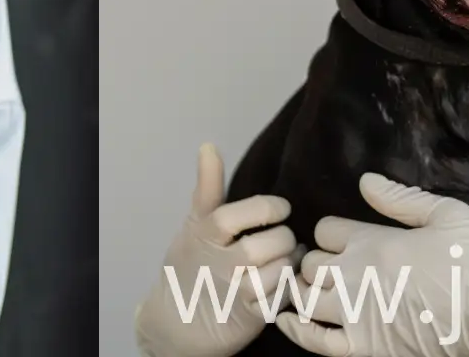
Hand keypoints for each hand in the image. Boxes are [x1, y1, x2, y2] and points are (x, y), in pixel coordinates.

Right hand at [134, 144, 298, 356]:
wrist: (175, 322)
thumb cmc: (189, 266)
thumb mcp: (194, 225)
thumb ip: (208, 187)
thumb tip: (208, 146)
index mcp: (205, 237)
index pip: (235, 217)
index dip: (265, 208)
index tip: (282, 207)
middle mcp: (220, 266)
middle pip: (261, 247)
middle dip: (283, 238)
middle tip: (287, 235)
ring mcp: (235, 295)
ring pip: (275, 274)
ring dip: (290, 263)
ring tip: (292, 256)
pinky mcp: (250, 320)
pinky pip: (280, 300)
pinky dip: (289, 287)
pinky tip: (288, 279)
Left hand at [274, 174, 468, 356]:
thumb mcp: (447, 213)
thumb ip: (400, 199)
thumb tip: (364, 181)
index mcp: (375, 241)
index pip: (326, 230)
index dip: (331, 233)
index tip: (344, 240)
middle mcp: (358, 276)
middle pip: (311, 264)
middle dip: (314, 262)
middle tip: (327, 267)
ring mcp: (360, 316)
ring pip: (307, 299)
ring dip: (304, 292)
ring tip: (312, 291)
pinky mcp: (368, 349)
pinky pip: (318, 342)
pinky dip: (297, 332)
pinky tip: (287, 321)